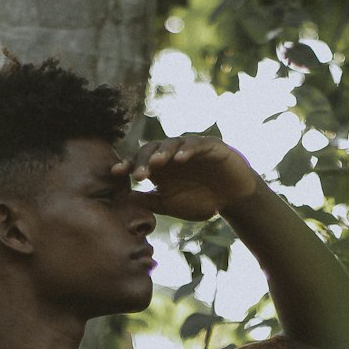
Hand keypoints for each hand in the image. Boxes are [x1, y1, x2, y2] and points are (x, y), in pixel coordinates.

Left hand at [112, 135, 258, 220]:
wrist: (233, 198)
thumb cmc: (201, 200)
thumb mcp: (171, 204)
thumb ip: (150, 201)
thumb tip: (125, 200)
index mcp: (160, 167)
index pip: (139, 161)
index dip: (127, 165)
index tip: (115, 173)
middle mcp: (171, 154)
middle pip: (151, 150)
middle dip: (142, 161)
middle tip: (138, 175)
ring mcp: (189, 147)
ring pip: (171, 144)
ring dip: (162, 153)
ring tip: (155, 164)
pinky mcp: (209, 145)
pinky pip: (196, 144)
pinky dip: (187, 150)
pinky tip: (180, 159)